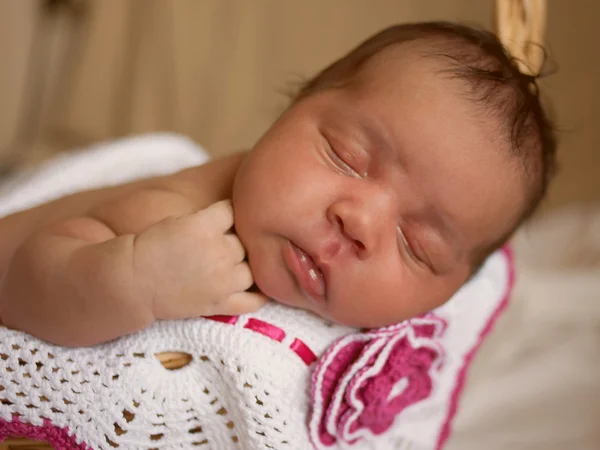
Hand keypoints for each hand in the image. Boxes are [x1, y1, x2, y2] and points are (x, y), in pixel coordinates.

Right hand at [132, 200, 266, 318]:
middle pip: (244, 241)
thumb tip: (234, 217)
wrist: (133, 281)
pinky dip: (261, 295)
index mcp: (206, 226)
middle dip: (235, 241)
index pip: (232, 210)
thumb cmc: (151, 246)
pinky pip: (252, 301)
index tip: (223, 216)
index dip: (228, 212)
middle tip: (221, 245)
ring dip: (245, 265)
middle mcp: (220, 252)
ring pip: (252, 269)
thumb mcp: (179, 219)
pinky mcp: (220, 303)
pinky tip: (264, 288)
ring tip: (236, 264)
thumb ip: (209, 218)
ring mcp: (223, 281)